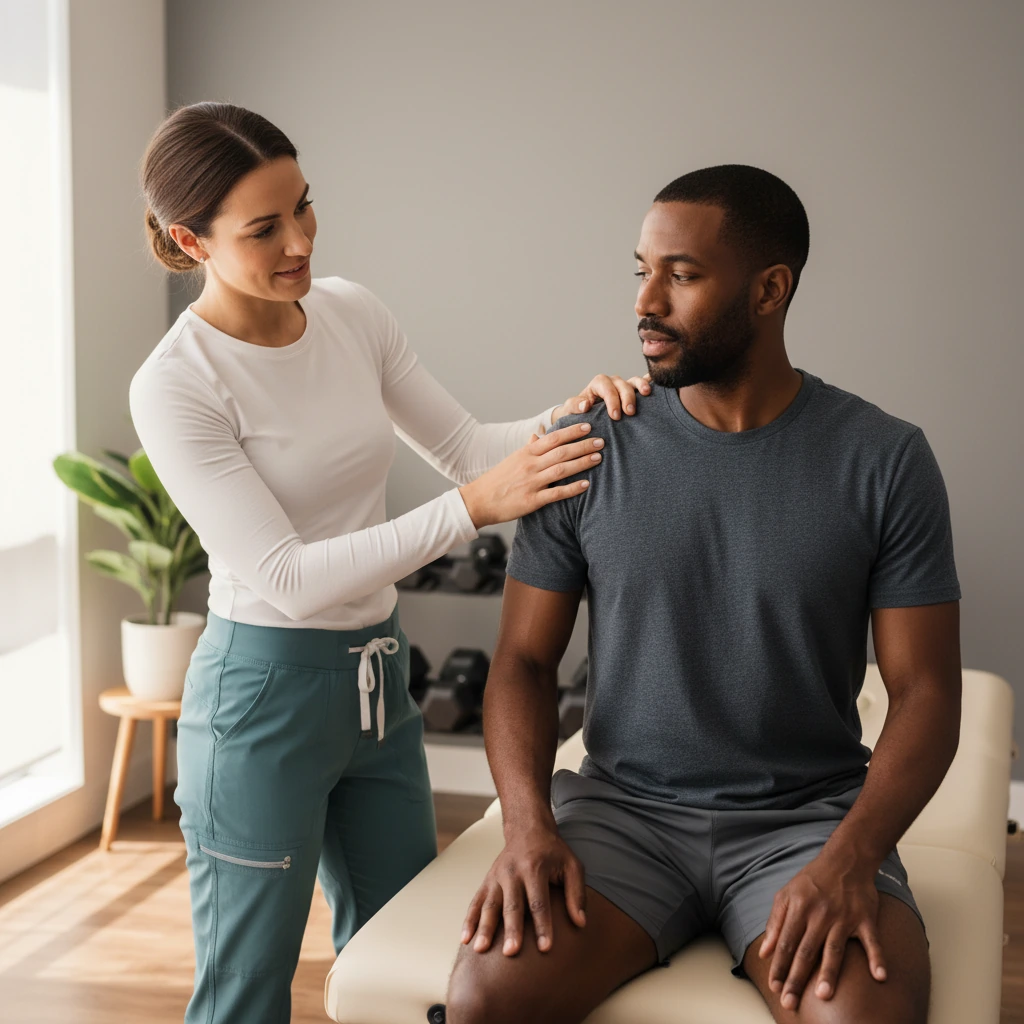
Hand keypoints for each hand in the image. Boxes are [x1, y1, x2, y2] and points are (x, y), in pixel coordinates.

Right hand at [459, 421, 602, 527]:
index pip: (553, 437)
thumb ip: (529, 447)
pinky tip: (586, 485)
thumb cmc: (498, 479)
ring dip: (581, 463)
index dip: (572, 431)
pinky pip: (555, 493)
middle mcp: (530, 465)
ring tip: (598, 458)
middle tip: (602, 441)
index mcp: (526, 452)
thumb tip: (540, 433)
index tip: (588, 426)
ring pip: (561, 469)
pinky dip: (571, 489)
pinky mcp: (531, 501)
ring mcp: (531, 482)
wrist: (479, 500)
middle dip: (583, 445)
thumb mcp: (513, 459)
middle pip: (561, 451)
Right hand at [460, 824, 586, 955]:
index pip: (539, 901)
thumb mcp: (572, 865)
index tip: (545, 948)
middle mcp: (513, 872)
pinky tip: (464, 939)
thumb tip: (581, 923)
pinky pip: (475, 902)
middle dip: (512, 929)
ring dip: (485, 928)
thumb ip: (577, 893)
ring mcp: (496, 877)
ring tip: (480, 950)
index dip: (543, 925)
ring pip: (489, 905)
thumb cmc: (553, 852)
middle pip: (512, 905)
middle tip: (511, 953)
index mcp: (535, 868)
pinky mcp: (487, 882)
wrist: (528, 829)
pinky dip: (469, 921)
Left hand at [551, 373, 652, 423]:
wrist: (584, 418)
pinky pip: (643, 385)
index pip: (606, 386)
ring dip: (641, 386)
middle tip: (629, 413)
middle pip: (622, 383)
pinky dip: (650, 384)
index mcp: (598, 384)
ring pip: (634, 381)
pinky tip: (657, 388)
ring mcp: (624, 387)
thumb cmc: (577, 413)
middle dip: (627, 396)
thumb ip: (575, 405)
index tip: (615, 416)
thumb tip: (585, 405)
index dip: (612, 399)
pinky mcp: (633, 394)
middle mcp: (612, 383)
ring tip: (646, 394)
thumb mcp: (571, 409)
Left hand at [758, 851, 886, 1010]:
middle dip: (796, 978)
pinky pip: (872, 941)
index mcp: (799, 909)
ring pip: (834, 949)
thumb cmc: (812, 880)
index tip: (775, 987)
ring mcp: (844, 917)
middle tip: (790, 1002)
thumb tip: (764, 952)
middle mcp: (820, 915)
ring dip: (829, 973)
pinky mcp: (865, 919)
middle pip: (806, 951)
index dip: (779, 967)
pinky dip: (877, 958)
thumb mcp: (786, 895)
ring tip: (823, 995)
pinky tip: (879, 977)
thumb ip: (775, 923)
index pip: (786, 943)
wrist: (845, 860)